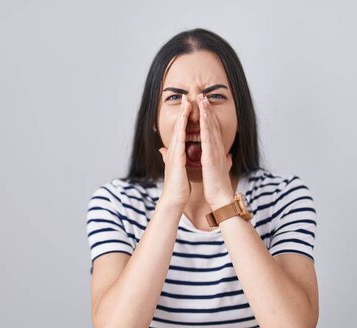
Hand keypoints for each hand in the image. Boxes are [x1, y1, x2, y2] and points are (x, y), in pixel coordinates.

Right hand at [158, 94, 190, 210]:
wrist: (173, 200)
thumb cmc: (178, 187)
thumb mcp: (177, 170)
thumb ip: (173, 160)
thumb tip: (168, 154)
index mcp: (176, 153)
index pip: (181, 132)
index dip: (184, 119)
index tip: (188, 107)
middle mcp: (173, 151)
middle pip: (178, 127)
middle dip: (182, 112)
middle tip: (185, 97)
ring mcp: (173, 154)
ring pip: (178, 130)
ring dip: (182, 115)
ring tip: (186, 102)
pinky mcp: (176, 158)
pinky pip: (180, 139)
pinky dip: (182, 128)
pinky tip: (184, 119)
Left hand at [196, 94, 233, 207]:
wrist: (221, 198)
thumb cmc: (218, 186)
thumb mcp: (220, 170)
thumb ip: (223, 161)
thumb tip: (228, 157)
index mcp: (217, 152)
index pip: (212, 131)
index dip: (209, 117)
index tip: (204, 105)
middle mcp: (217, 149)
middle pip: (212, 125)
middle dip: (207, 110)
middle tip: (203, 96)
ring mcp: (215, 152)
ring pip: (210, 128)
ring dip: (206, 113)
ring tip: (202, 100)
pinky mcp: (211, 157)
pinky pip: (207, 139)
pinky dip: (205, 126)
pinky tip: (202, 116)